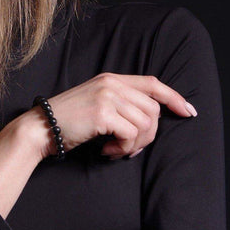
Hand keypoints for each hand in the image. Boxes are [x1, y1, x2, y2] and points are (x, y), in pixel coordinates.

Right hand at [28, 72, 196, 159]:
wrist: (40, 128)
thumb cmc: (68, 121)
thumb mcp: (97, 103)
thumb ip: (121, 103)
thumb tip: (151, 120)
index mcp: (111, 79)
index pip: (153, 84)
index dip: (174, 98)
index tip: (188, 112)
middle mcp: (111, 84)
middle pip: (153, 110)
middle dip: (149, 135)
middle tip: (130, 148)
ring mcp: (107, 96)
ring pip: (145, 124)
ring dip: (133, 144)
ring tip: (115, 150)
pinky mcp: (102, 113)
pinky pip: (130, 134)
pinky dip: (122, 149)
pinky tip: (106, 151)